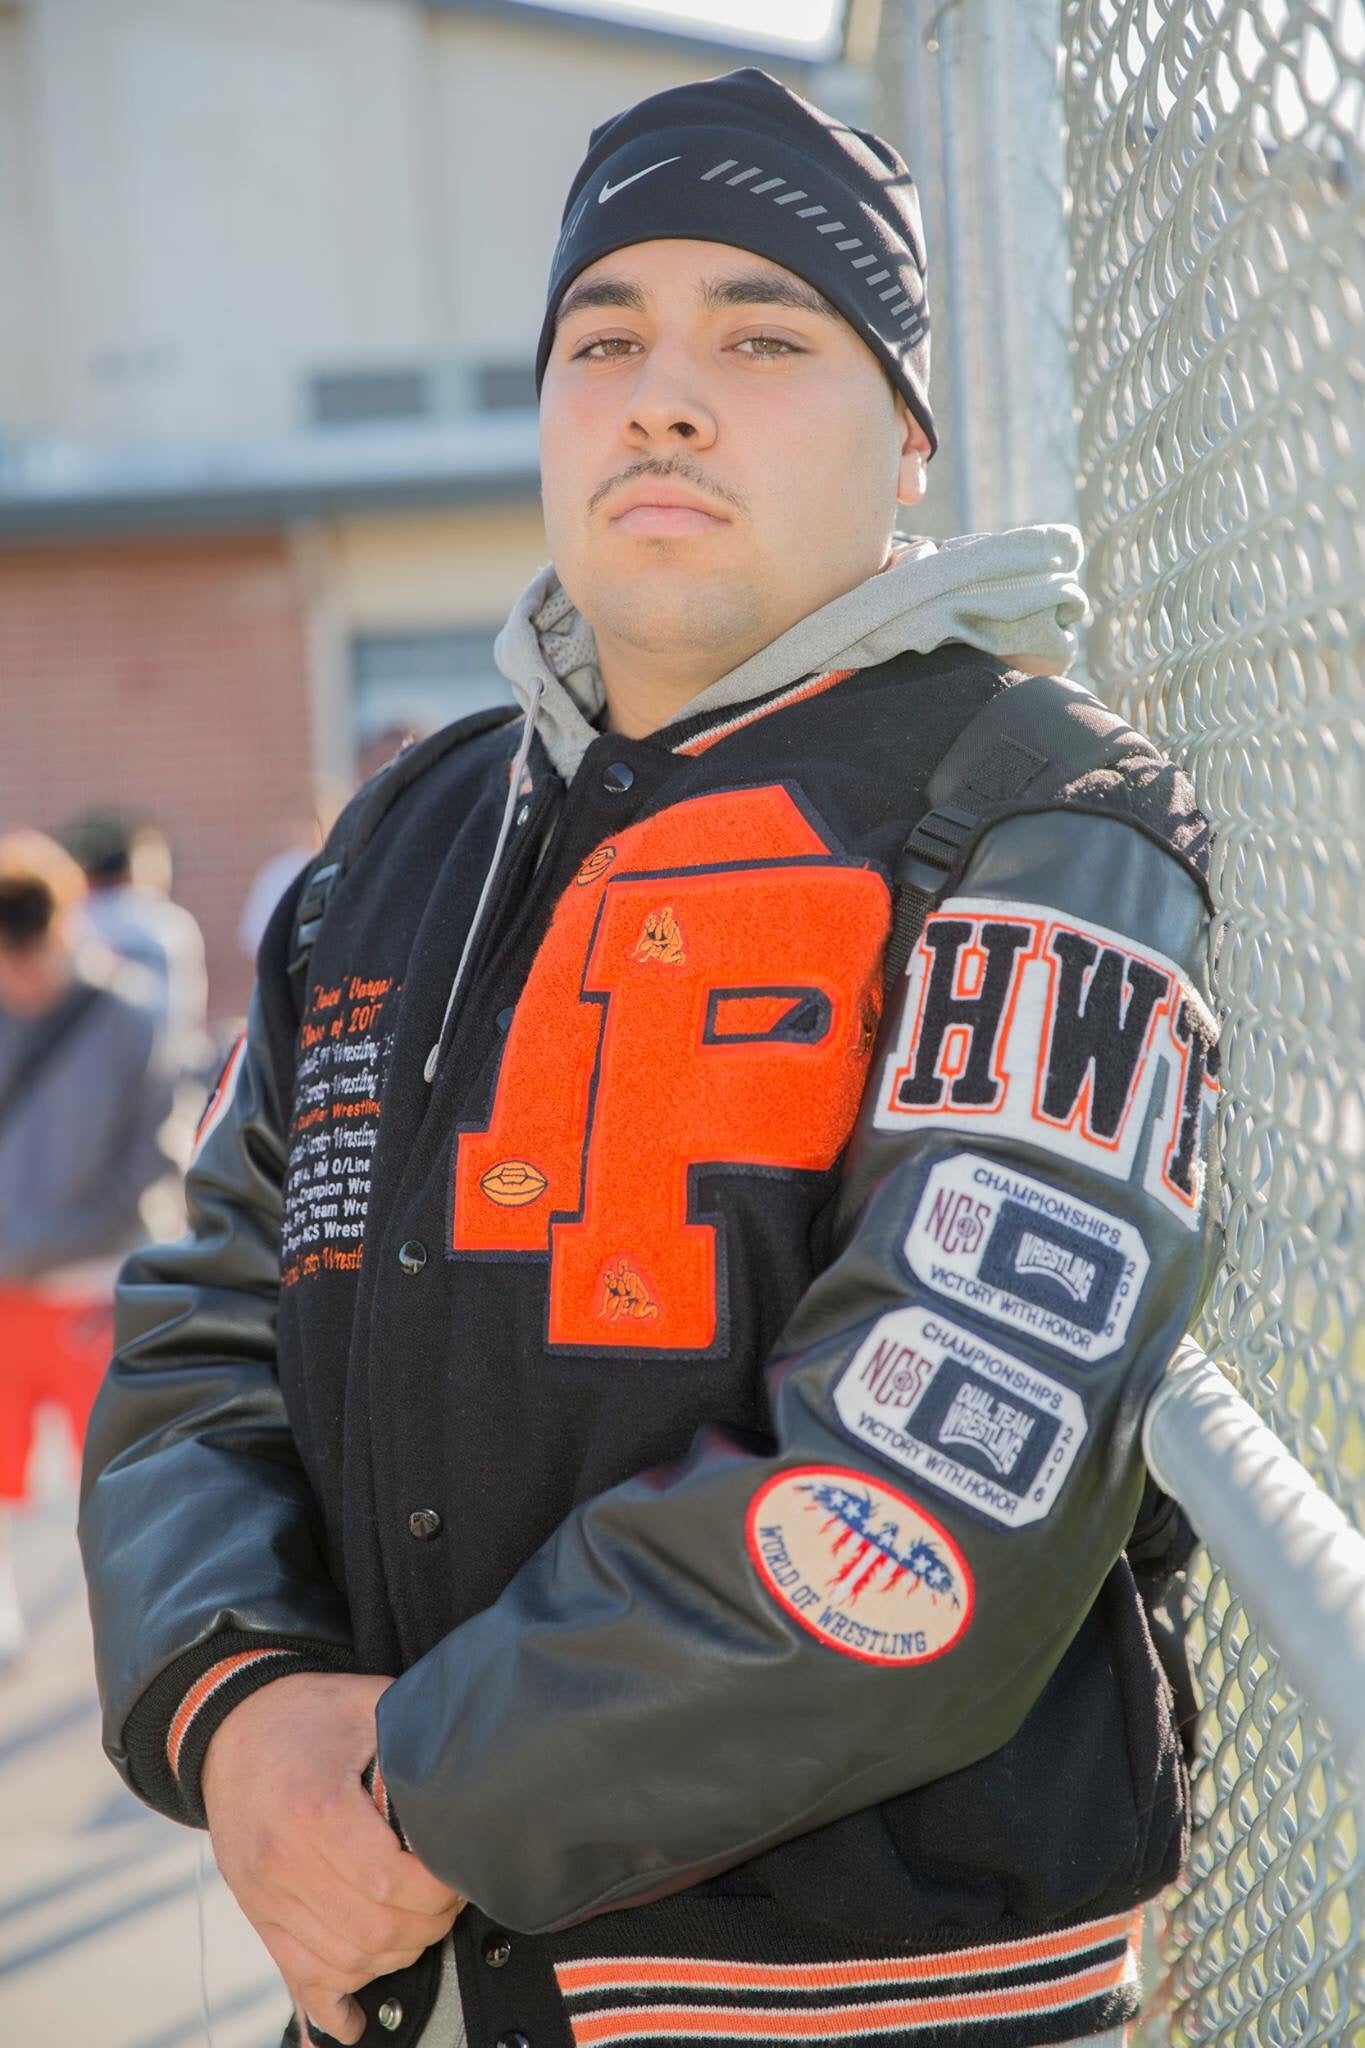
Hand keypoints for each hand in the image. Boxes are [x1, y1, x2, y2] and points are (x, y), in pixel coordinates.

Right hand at [202, 1670, 462, 2044]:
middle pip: (372, 1932)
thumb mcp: (367, 1704)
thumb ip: (416, 1738)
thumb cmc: (309, 1712)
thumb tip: (471, 1769)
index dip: (438, 1891)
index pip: (390, 1883)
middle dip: (428, 1926)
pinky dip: (336, 1999)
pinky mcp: (258, 1913)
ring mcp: (266, 1894)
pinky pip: (299, 1976)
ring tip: (421, 1925)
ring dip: (395, 1957)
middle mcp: (285, 1860)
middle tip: (450, 1899)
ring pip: (342, 1963)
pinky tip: (359, 2015)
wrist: (230, 1724)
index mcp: (315, 1807)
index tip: (460, 1873)